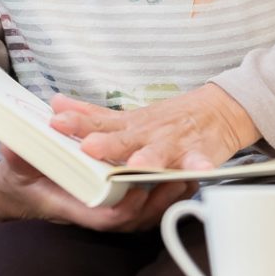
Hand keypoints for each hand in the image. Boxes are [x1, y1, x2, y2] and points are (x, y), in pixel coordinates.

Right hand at [0, 147, 193, 231]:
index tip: (137, 190)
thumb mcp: (16, 168)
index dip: (123, 206)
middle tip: (175, 179)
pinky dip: (167, 191)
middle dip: (156, 200)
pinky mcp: (119, 201)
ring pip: (146, 214)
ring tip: (188, 175)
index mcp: (73, 207)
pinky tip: (184, 174)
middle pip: (134, 217)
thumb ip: (18, 160)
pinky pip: (148, 204)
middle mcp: (95, 213)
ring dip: (167, 196)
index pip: (104, 216)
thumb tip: (12, 149)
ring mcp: (109, 210)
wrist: (24, 191)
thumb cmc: (22, 181)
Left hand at [49, 83, 259, 170]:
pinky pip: (199, 162)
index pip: (97, 124)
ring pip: (159, 153)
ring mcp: (173, 143)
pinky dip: (200, 166)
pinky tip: (200, 172)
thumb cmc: (168, 119)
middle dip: (107, 144)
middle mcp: (148, 134)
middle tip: (89, 147)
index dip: (77, 124)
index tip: (56, 121)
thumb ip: (92, 115)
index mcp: (129, 127)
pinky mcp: (200, 153)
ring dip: (149, 158)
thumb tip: (56, 103)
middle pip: (124, 140)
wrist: (219, 110)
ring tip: (138, 165)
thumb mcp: (127, 116)